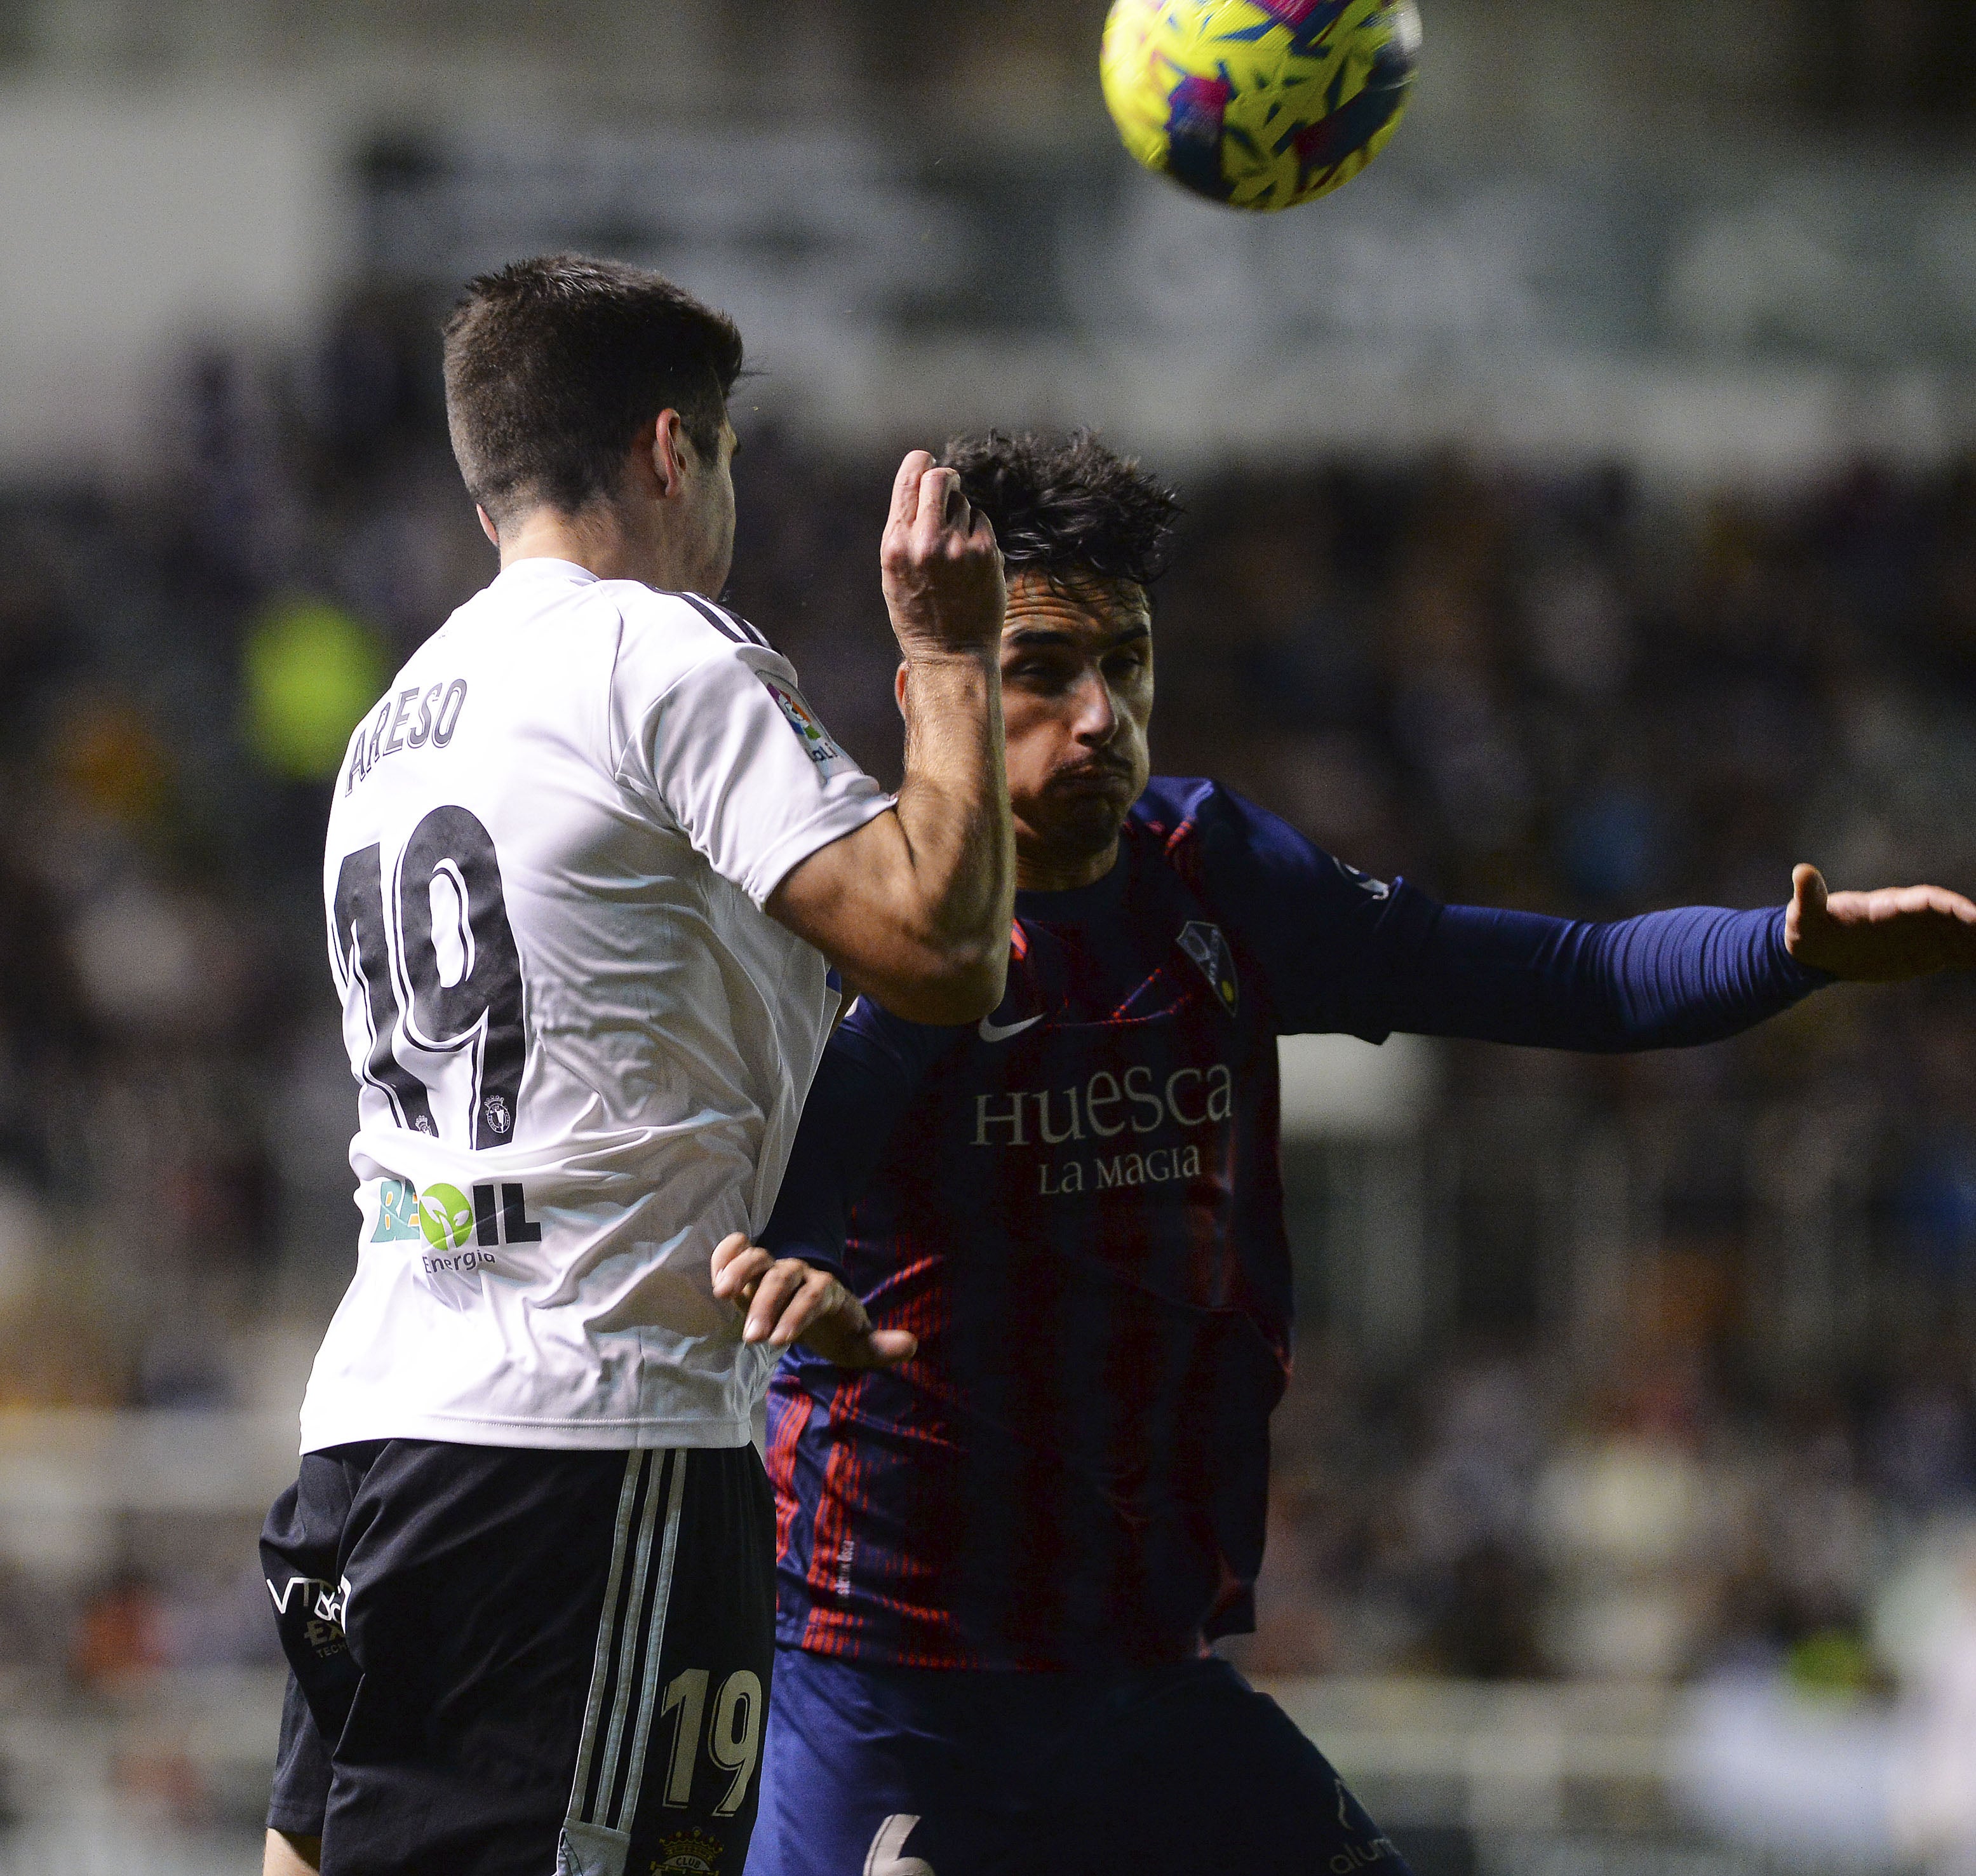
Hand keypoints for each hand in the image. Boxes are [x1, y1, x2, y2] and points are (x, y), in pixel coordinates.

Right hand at [710, 1233, 916, 1369]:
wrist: (818, 1317)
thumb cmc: (836, 1331)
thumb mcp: (858, 1345)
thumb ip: (881, 1347)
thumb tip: (913, 1344)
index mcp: (828, 1291)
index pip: (815, 1296)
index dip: (797, 1315)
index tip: (780, 1343)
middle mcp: (801, 1274)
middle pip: (784, 1277)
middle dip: (766, 1305)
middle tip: (752, 1339)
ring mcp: (775, 1267)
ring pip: (760, 1257)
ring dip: (741, 1272)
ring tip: (722, 1294)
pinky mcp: (753, 1267)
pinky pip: (738, 1249)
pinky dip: (727, 1254)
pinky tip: (716, 1275)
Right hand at [879, 450, 1005, 660]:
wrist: (950, 655)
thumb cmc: (919, 615)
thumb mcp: (894, 573)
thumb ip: (904, 532)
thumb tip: (921, 488)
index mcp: (896, 544)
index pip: (908, 481)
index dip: (919, 463)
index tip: (926, 460)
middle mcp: (925, 541)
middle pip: (939, 478)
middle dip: (946, 478)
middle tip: (951, 485)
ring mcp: (957, 546)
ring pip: (964, 502)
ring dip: (961, 515)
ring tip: (956, 550)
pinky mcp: (986, 553)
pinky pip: (982, 522)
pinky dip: (978, 534)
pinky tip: (972, 562)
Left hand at [1785, 863, 1975, 980]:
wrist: (1814, 947)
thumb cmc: (1809, 928)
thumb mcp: (1805, 916)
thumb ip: (1808, 895)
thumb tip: (1801, 871)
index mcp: (1888, 906)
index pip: (1928, 901)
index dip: (1953, 907)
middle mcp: (1910, 918)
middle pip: (1954, 916)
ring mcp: (1918, 935)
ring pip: (1960, 935)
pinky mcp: (1920, 953)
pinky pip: (1954, 954)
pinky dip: (1974, 956)